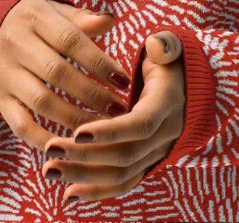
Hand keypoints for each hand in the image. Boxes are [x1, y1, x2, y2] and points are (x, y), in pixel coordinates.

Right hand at [0, 0, 133, 152]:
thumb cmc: (33, 23)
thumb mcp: (53, 10)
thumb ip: (80, 18)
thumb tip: (110, 20)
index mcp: (34, 17)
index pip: (71, 40)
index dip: (99, 62)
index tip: (123, 80)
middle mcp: (16, 44)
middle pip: (58, 73)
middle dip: (92, 94)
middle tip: (119, 109)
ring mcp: (5, 74)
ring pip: (42, 101)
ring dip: (75, 118)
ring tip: (103, 127)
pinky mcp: (0, 99)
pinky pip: (20, 124)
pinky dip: (44, 138)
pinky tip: (69, 144)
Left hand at [40, 30, 185, 205]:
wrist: (187, 86)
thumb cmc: (170, 61)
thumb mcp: (170, 47)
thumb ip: (164, 44)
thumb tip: (155, 45)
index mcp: (167, 104)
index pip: (140, 125)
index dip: (110, 131)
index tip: (77, 132)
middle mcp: (164, 134)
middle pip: (125, 155)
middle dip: (86, 156)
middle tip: (50, 150)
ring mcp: (156, 152)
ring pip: (121, 174)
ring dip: (84, 176)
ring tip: (50, 170)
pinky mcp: (146, 163)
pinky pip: (123, 182)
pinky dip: (97, 191)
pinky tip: (68, 194)